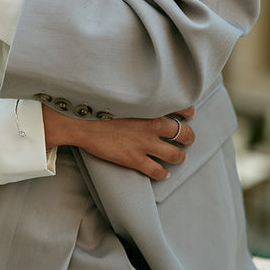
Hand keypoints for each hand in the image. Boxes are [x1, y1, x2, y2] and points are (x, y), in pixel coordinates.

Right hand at [43, 105, 195, 180]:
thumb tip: (143, 98)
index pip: (180, 106)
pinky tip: (162, 173)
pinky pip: (157, 171)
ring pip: (175, 155)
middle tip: (186, 139)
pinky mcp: (135, 159)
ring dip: (179, 157)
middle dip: (188, 137)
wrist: (81, 121)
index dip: (188, 111)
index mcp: (150, 106)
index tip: (189, 113)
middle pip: (183, 133)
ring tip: (178, 157)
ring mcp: (145, 144)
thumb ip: (138, 98)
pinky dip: (163, 173)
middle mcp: (152, 125)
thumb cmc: (98, 105)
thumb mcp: (122, 95)